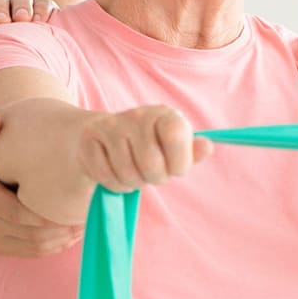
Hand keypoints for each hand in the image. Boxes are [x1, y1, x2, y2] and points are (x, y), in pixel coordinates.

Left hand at [0, 0, 59, 73]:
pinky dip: (42, 10)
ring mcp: (24, 6)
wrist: (27, 55)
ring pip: (21, 0)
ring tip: (23, 19)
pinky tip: (41, 20)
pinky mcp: (44, 10)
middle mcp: (2, 7)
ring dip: (22, 7)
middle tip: (0, 20)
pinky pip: (44, 4)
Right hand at [0, 112, 82, 256]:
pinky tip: (67, 236)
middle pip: (35, 236)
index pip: (25, 214)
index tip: (78, 204)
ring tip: (85, 226)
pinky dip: (50, 248)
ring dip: (62, 241)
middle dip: (66, 229)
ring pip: (34, 249)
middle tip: (91, 215)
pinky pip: (27, 253)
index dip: (54, 216)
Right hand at [77, 106, 211, 191]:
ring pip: (126, 173)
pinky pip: (105, 175)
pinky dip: (113, 183)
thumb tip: (207, 147)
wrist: (106, 137)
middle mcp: (138, 115)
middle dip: (153, 178)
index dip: (179, 162)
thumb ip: (191, 152)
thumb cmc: (149, 148)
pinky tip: (115, 173)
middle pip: (151, 164)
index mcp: (164, 115)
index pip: (176, 137)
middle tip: (151, 173)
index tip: (175, 167)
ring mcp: (111, 125)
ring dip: (132, 183)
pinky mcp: (90, 138)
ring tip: (133, 173)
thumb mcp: (173, 150)